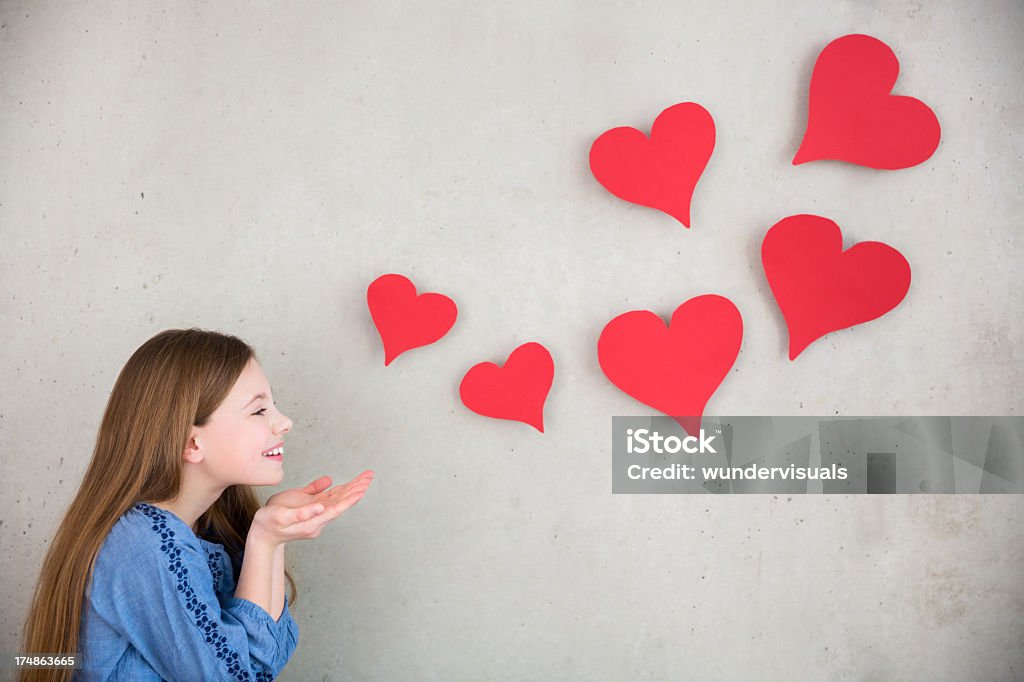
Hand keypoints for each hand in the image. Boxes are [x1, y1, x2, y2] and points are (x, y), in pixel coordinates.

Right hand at [250, 470, 374, 545]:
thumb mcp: (281, 517)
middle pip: (341, 502)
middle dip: (356, 489)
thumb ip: (302, 513)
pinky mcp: (312, 508)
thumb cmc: (268, 524)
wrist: (263, 534)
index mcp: (313, 522)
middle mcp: (318, 518)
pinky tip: (349, 484)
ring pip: (338, 499)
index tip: (362, 491)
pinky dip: (341, 489)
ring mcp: (316, 513)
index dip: (349, 499)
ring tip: (366, 477)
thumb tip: (320, 507)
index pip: (336, 509)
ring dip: (352, 488)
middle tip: (370, 476)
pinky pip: (330, 497)